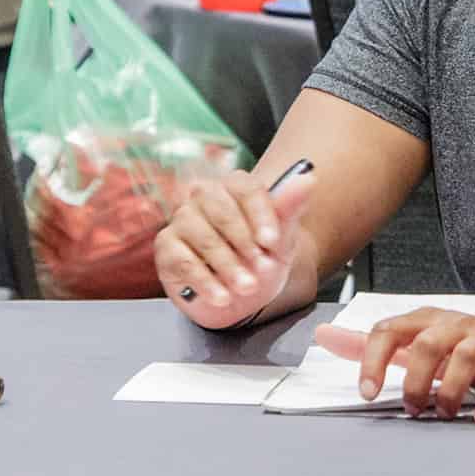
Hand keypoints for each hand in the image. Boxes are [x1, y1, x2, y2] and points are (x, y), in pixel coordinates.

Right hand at [154, 166, 314, 329]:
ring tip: (247, 288)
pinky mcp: (167, 247)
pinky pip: (182, 260)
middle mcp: (203, 196)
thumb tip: (307, 178)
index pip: (245, 188)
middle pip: (221, 210)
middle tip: (262, 270)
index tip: (272, 242)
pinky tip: (222, 296)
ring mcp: (182, 220)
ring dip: (227, 266)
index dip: (261, 215)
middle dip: (244, 244)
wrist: (244, 295)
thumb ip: (290, 209)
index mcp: (233, 187)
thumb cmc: (260, 259)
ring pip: (202, 236)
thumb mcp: (281, 240)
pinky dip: (205, 281)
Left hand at [318, 309, 474, 423]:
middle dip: (414, 382)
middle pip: (425, 345)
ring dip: (448, 391)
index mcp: (425, 321)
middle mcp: (453, 326)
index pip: (389, 330)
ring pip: (463, 357)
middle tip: (412, 407)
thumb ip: (368, 343)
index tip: (367, 392)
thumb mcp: (410, 341)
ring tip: (442, 412)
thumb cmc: (454, 344)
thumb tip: (325, 335)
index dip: (373, 361)